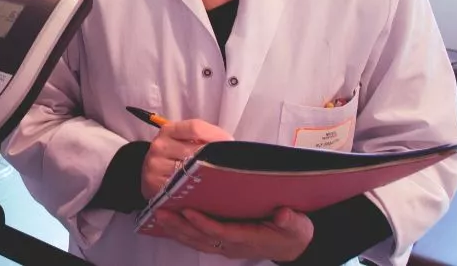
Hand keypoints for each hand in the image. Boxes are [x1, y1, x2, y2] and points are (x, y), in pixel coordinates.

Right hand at [141, 119, 231, 199]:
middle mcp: (160, 146)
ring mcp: (156, 166)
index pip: (195, 128)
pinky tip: (204, 187)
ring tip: (218, 176)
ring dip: (208, 174)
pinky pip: (182, 186)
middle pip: (195, 150)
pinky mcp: (155, 185)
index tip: (230, 144)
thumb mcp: (185, 139)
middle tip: (229, 163)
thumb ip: (204, 137)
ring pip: (190, 170)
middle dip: (215, 157)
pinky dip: (196, 187)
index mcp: (169, 130)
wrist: (153, 172)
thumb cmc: (176, 154)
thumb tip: (229, 143)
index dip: (216, 135)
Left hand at [153, 207, 314, 260]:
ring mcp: (225, 246)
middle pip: (201, 237)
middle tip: (161, 210)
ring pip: (195, 240)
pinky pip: (196, 240)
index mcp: (249, 238)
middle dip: (180, 225)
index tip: (189, 211)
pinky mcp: (220, 243)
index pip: (222, 232)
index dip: (204, 223)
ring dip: (176, 229)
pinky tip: (166, 222)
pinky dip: (180, 232)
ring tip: (158, 214)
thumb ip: (291, 221)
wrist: (291, 246)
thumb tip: (284, 214)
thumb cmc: (293, 232)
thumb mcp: (298, 226)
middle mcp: (232, 245)